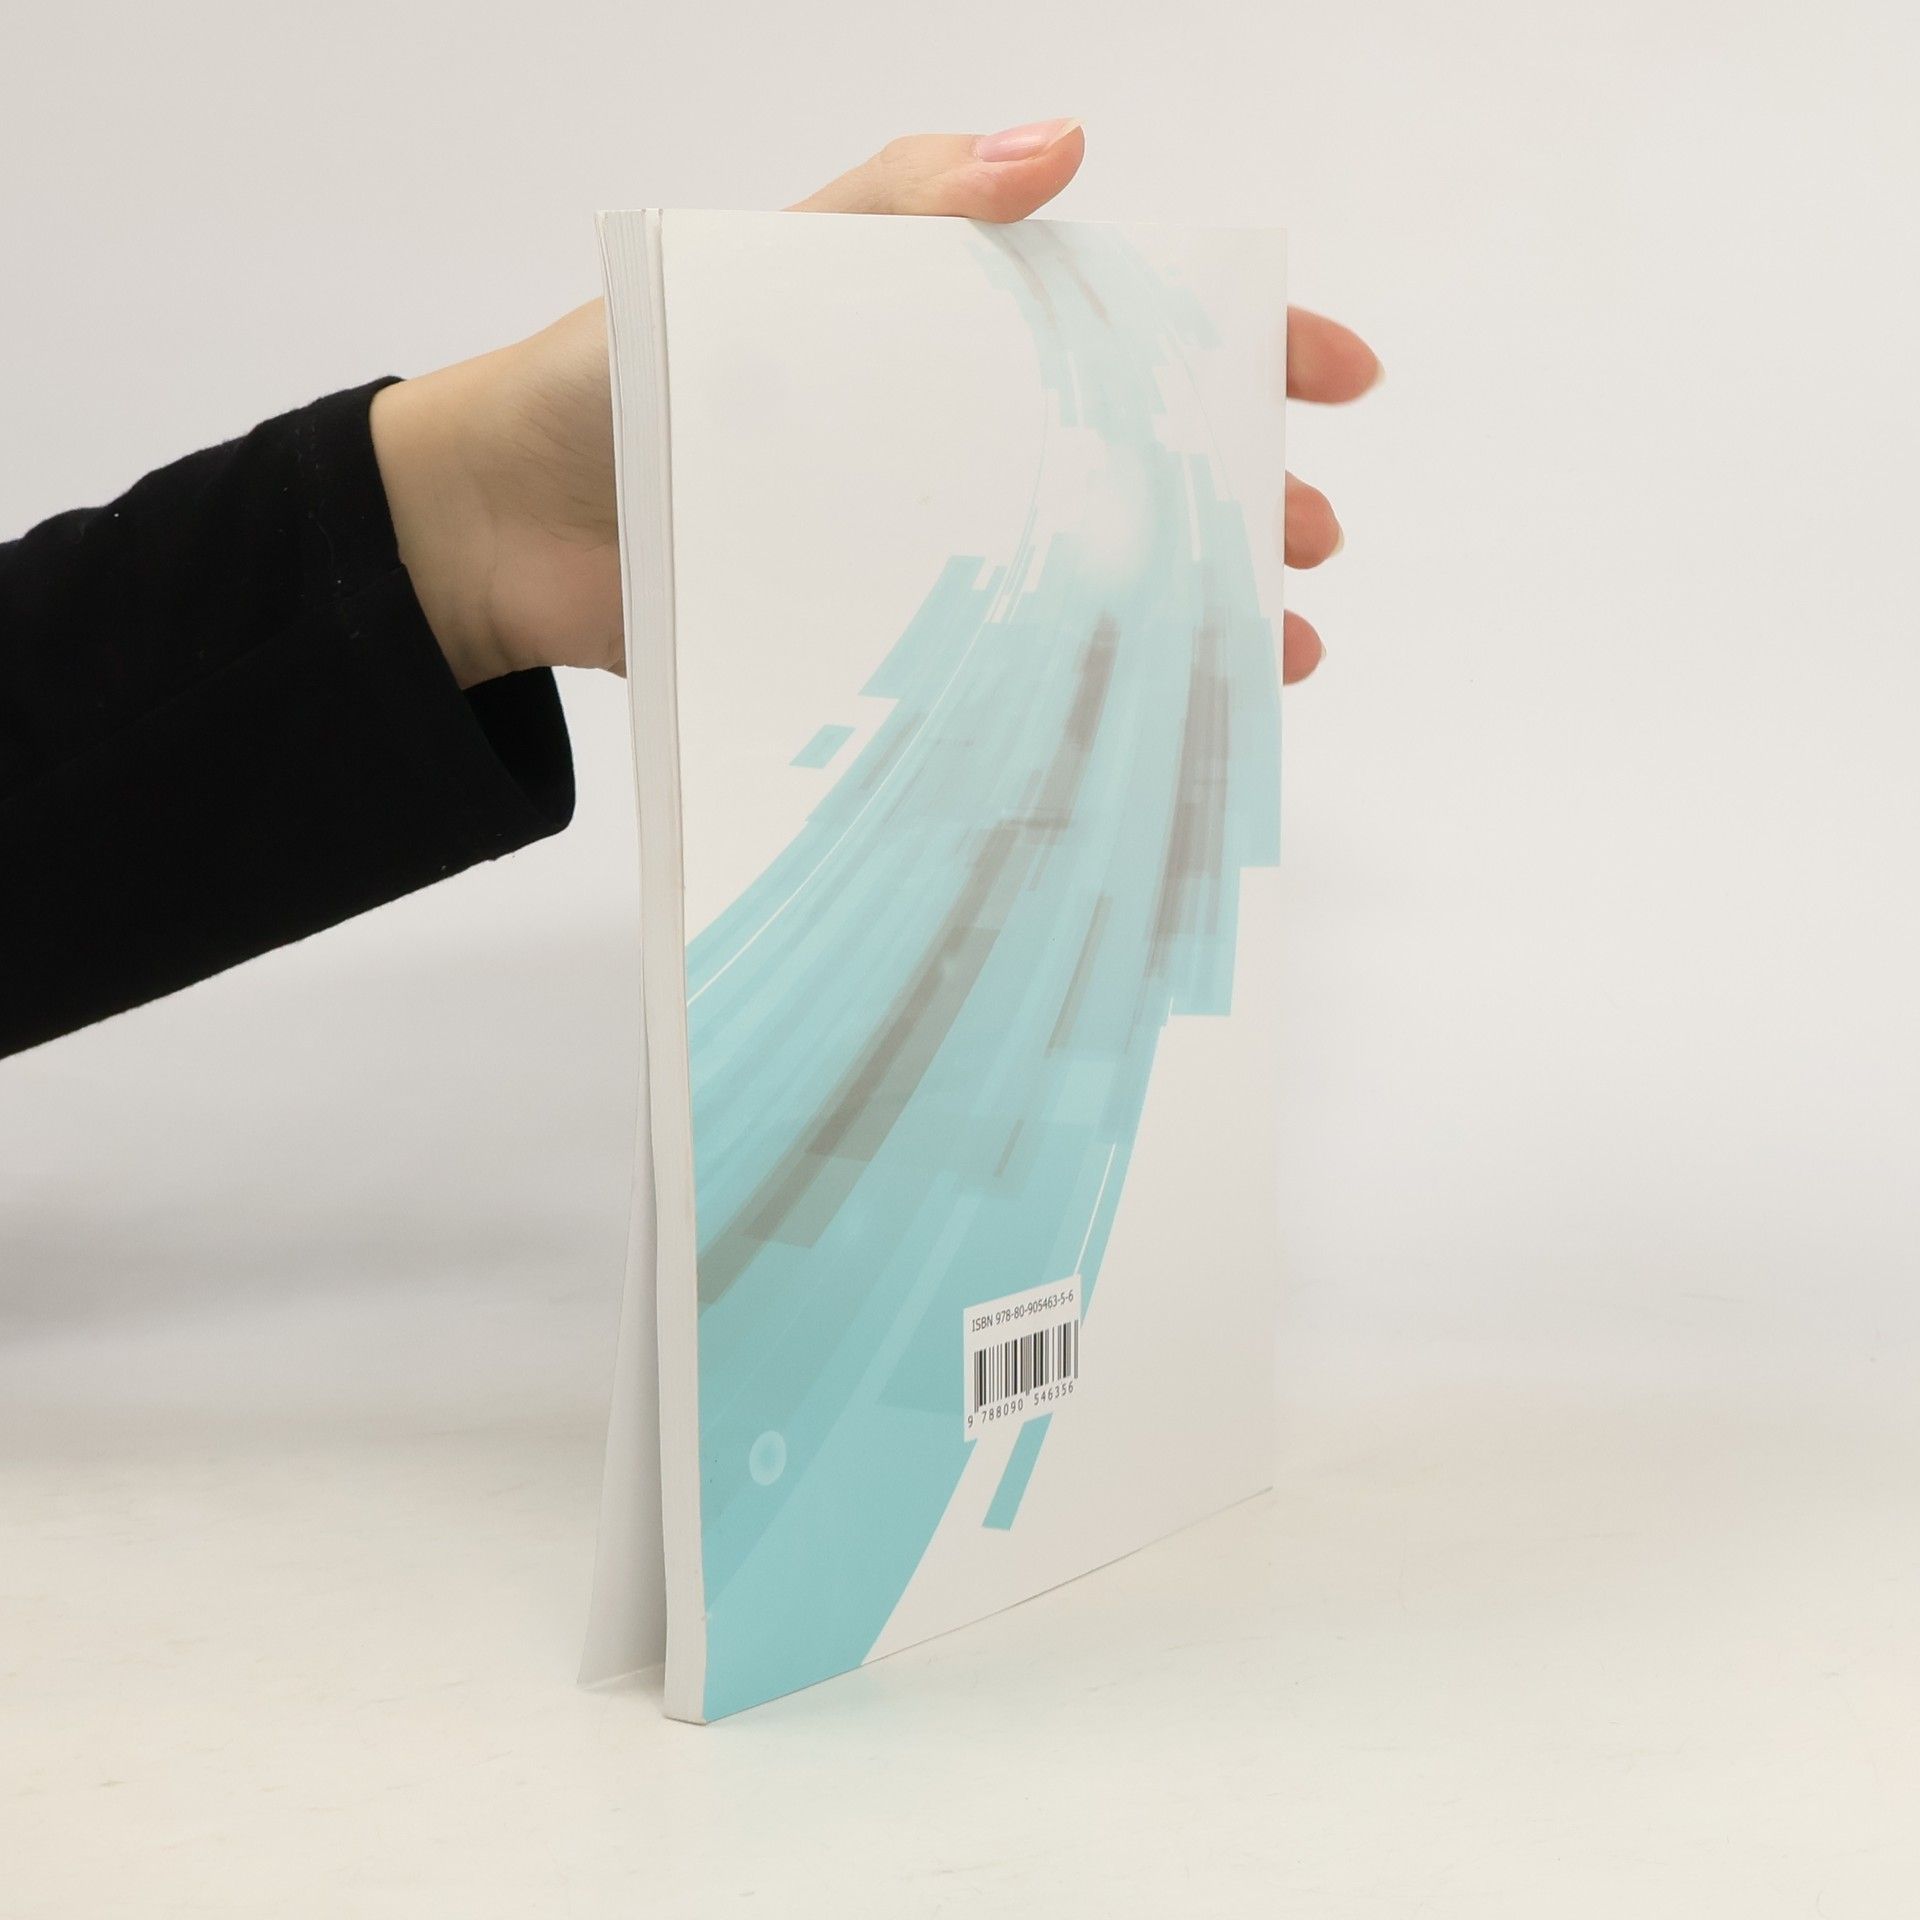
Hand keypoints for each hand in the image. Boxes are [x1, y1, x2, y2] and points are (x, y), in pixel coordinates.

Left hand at [370, 122, 1379, 690]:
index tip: (1331, 372)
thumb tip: (1060, 146)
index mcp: (943, 339)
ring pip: (1090, 575)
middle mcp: (952, 445)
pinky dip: (1081, 692)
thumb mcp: (752, 265)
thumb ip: (895, 205)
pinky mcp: (880, 643)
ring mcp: (925, 550)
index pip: (1124, 324)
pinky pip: (1004, 664)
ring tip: (1275, 651)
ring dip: (1191, 610)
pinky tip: (1147, 722)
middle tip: (1312, 539)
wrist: (500, 527)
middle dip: (1239, 496)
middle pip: (1133, 464)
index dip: (1239, 342)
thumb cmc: (610, 376)